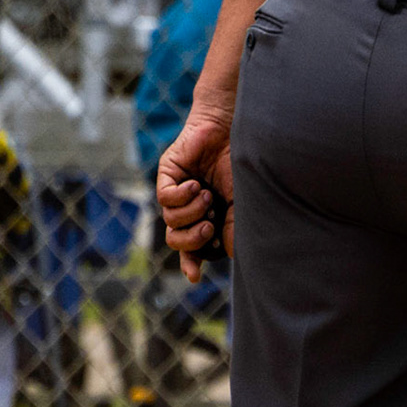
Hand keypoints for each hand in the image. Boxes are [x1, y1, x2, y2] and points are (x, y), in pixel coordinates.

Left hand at [156, 95, 234, 281]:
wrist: (232, 131)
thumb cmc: (240, 164)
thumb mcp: (242, 202)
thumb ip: (234, 228)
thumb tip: (230, 254)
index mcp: (207, 216)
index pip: (194, 247)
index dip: (192, 262)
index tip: (195, 276)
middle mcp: (189, 207)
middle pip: (176, 240)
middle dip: (191, 240)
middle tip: (208, 227)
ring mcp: (176, 191)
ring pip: (170, 221)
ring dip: (192, 212)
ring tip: (207, 196)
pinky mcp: (167, 175)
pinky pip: (165, 199)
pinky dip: (182, 196)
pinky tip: (196, 186)